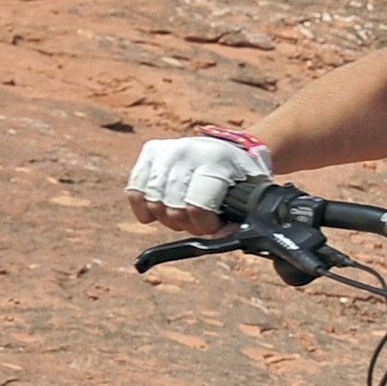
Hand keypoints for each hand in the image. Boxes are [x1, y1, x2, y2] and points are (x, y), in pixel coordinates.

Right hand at [126, 129, 269, 232]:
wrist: (230, 148)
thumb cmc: (241, 176)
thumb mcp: (250, 194)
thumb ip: (240, 219)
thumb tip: (221, 237)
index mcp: (216, 160)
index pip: (197, 205)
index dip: (204, 225)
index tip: (215, 226)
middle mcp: (188, 151)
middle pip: (173, 207)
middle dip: (186, 224)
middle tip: (198, 223)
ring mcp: (167, 149)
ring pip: (153, 201)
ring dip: (166, 218)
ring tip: (182, 216)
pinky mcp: (150, 151)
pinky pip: (135, 189)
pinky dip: (143, 206)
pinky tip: (155, 213)